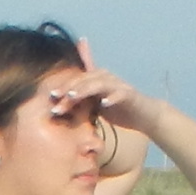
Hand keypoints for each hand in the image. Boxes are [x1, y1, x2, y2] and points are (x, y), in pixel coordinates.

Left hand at [42, 43, 162, 146]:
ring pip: (99, 83)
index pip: (77, 81)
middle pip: (84, 80)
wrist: (145, 116)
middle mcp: (106, 78)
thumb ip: (81, 103)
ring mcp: (118, 85)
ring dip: (85, 89)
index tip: (50, 96)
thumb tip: (60, 106)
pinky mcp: (130, 94)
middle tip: (56, 98)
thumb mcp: (96, 106)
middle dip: (69, 89)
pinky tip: (104, 103)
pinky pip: (120, 93)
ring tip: (73, 96)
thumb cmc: (119, 111)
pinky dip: (112, 97)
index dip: (63, 86)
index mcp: (97, 80)